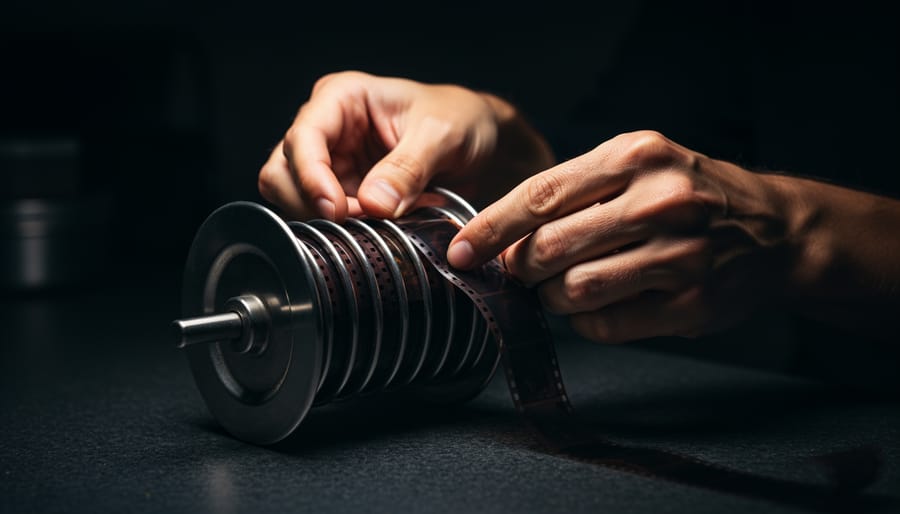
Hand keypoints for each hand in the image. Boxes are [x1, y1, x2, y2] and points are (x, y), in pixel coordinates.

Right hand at [258, 70, 551, 221]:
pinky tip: (391, 224)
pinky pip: (328, 222)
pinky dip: (351, 231)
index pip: (303, 138)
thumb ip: (408, 167)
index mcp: (342, 99)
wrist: (485, 144)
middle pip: (284, 173)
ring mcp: (333, 166)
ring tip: (385, 220)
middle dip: (315, 204)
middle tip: (363, 220)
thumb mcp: (443, 135)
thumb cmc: (464, 120)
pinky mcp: (346, 196)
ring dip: (333, 222)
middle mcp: (328, 131)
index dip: (310, 176)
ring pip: (297, 202)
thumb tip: (374, 203)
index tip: (335, 209)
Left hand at [448, 130, 797, 342]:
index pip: (539, 195)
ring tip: (561, 287)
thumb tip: (501, 235)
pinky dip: (586, 322)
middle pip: (550, 247)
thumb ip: (574, 191)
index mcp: (636, 156)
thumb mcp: (638, 164)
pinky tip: (599, 305)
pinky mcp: (691, 303)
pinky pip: (606, 324)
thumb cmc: (689, 194)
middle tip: (519, 270)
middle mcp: (659, 201)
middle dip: (520, 267)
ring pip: (574, 290)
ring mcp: (680, 256)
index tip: (461, 250)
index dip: (490, 228)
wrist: (774, 229)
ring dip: (552, 297)